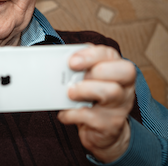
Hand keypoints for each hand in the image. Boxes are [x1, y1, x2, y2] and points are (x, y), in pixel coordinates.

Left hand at [58, 45, 135, 162]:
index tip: (72, 61)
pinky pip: (93, 117)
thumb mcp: (85, 79)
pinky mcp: (111, 125)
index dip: (91, 55)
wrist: (99, 129)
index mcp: (117, 69)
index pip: (110, 54)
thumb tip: (58, 64)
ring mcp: (121, 106)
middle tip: (73, 78)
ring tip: (69, 94)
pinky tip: (65, 113)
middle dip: (94, 71)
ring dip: (84, 90)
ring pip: (111, 92)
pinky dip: (73, 114)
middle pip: (123, 71)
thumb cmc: (90, 97)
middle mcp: (124, 86)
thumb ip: (78, 69)